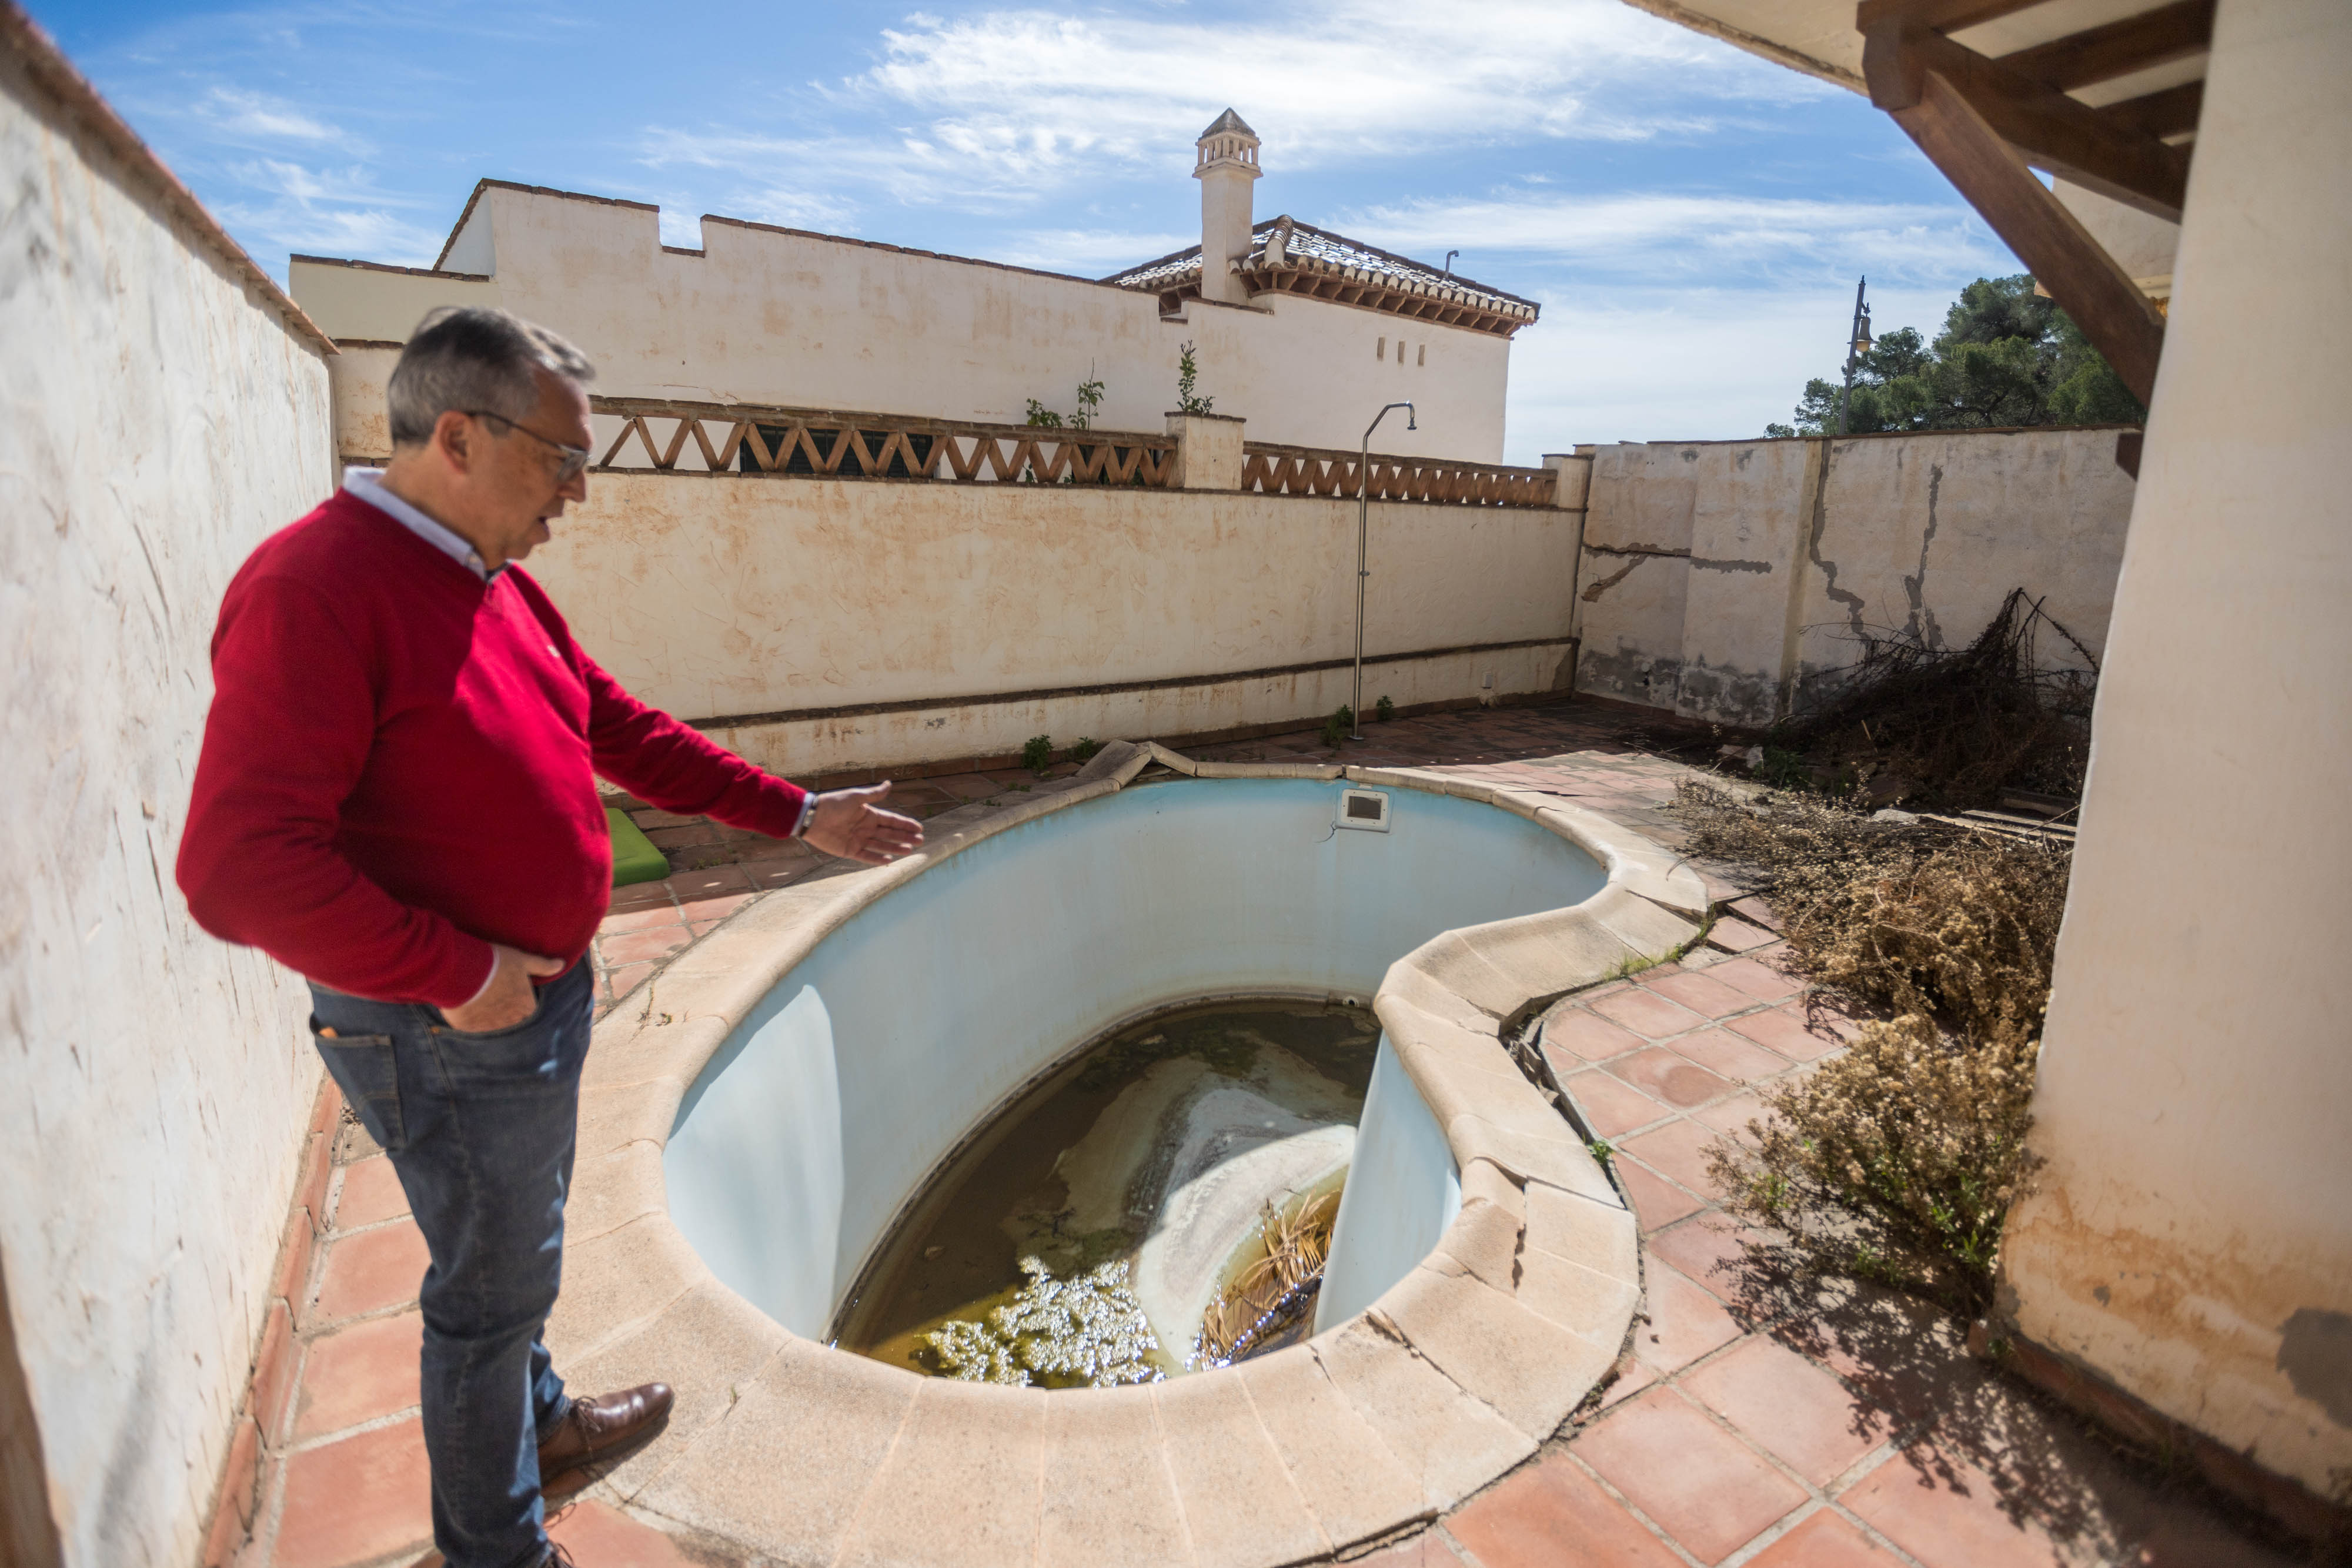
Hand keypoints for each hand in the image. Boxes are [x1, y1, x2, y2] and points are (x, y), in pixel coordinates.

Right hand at [441, 944, 565, 1032]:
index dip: (521, 999)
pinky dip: (471, 1017)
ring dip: (489, 1014)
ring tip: (479, 996)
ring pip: (492, 1024)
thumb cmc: (495, 963)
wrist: (460, 970)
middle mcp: (509, 1020)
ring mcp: (487, 1026)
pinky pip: (472, 1025)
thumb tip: (561, 964)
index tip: (511, 988)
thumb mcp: (522, 960)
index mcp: (525, 1006)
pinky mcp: (468, 1027)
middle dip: (506, 1009)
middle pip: (512, 1019)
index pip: (529, 1009)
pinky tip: (466, 1002)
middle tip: (494, 991)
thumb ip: (542, 965)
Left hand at [802, 781, 925, 864]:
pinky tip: (889, 861)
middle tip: (921, 841)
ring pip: (881, 845)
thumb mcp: (855, 797)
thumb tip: (890, 784)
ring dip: (895, 848)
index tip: (919, 828)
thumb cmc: (833, 804)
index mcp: (868, 814)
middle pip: (889, 834)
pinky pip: (866, 856)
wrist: (811, 817)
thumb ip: (874, 794)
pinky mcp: (849, 851)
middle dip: (905, 837)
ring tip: (910, 850)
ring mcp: (858, 840)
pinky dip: (877, 859)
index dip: (905, 824)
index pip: (891, 820)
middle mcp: (865, 828)